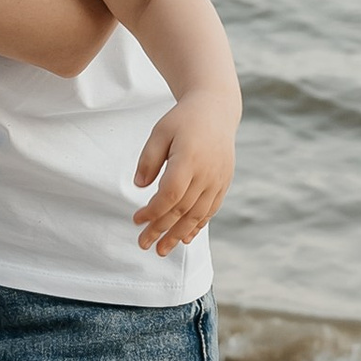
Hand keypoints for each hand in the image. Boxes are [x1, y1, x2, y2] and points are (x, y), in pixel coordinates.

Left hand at [132, 96, 237, 252]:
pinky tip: (185, 238)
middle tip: (143, 244)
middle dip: (161, 230)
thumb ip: (148, 159)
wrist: (216, 110)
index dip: (152, 212)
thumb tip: (139, 186)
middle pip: (182, 210)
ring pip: (198, 215)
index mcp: (189, 159)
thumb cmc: (183, 120)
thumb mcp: (160, 132)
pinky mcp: (224, 183)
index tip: (136, 219)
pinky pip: (210, 210)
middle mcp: (207, 173)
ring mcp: (218, 180)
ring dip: (178, 235)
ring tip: (162, 250)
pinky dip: (198, 226)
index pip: (170, 196)